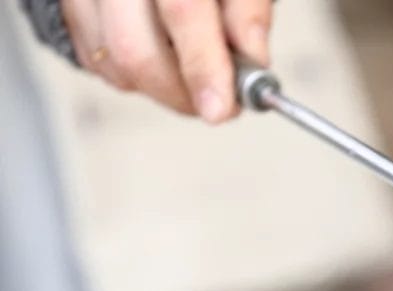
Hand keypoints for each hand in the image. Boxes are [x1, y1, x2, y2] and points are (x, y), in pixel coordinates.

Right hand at [60, 0, 272, 123]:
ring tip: (196, 75)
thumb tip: (253, 63)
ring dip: (163, 89)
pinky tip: (165, 59)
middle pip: (135, 48)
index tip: (222, 109)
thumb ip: (247, 11)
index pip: (183, 9)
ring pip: (115, 63)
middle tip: (217, 104)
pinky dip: (137, 77)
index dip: (203, 65)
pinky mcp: (70, 7)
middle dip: (181, 93)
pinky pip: (99, 63)